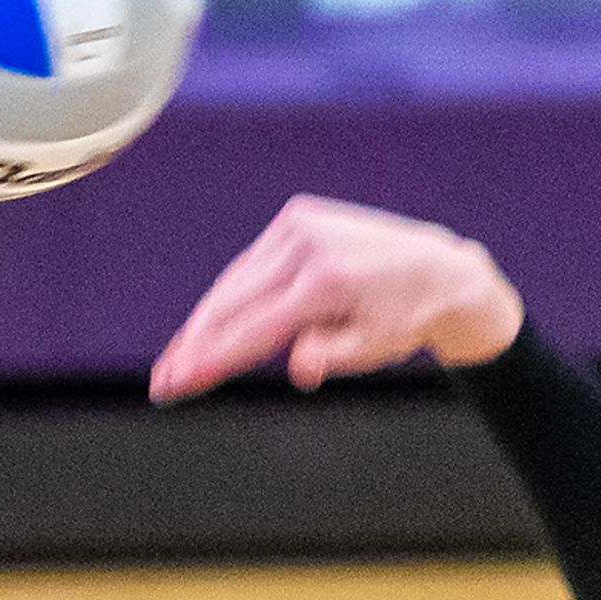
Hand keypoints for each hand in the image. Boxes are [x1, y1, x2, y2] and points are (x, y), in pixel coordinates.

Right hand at [149, 194, 522, 400]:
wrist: (437, 269)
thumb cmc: (403, 318)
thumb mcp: (373, 349)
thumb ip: (330, 356)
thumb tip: (298, 369)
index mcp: (327, 282)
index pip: (253, 329)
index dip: (209, 359)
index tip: (175, 383)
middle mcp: (309, 245)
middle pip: (231, 303)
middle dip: (193, 344)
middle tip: (164, 380)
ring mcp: (300, 225)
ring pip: (234, 281)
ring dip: (203, 322)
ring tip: (177, 358)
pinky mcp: (298, 216)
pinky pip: (251, 264)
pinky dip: (228, 294)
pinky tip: (207, 323)